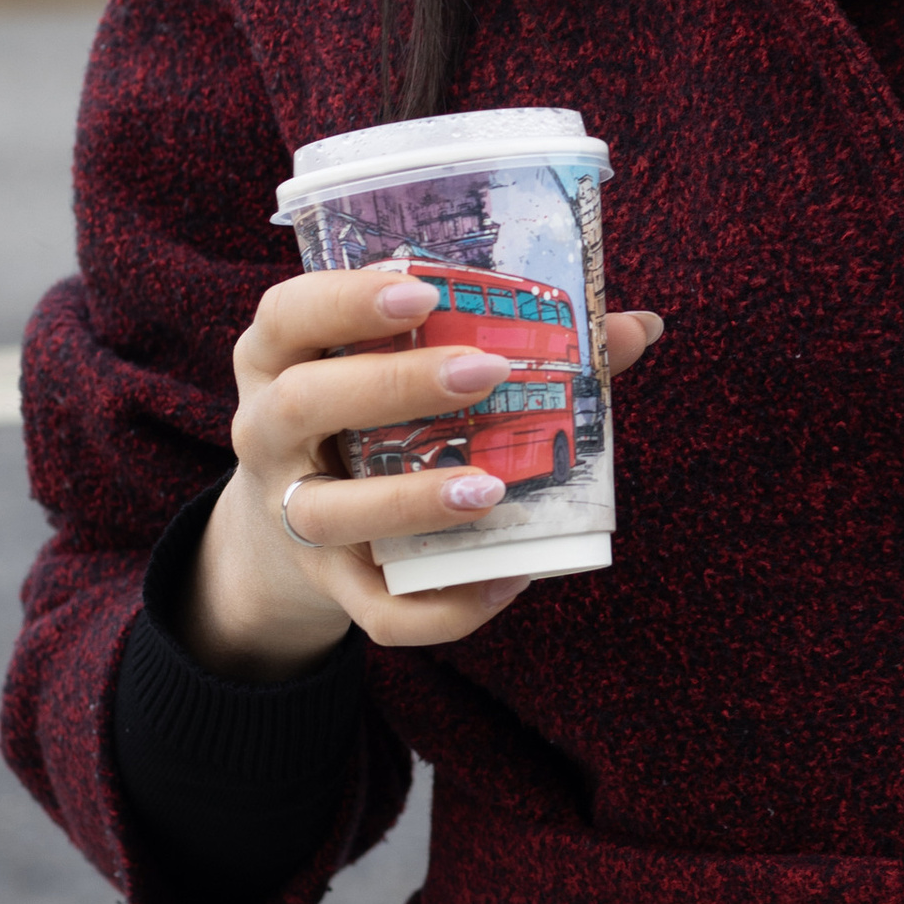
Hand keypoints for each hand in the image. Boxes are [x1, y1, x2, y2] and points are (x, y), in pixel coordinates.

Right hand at [184, 263, 661, 679]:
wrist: (286, 532)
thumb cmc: (369, 421)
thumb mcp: (403, 371)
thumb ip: (511, 343)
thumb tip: (637, 328)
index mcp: (281, 358)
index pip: (287, 315)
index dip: (344, 301)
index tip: (420, 291)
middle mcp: (266, 432)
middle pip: (303, 404)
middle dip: (393, 385)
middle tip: (485, 372)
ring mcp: (288, 514)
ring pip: (329, 513)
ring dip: (411, 502)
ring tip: (491, 490)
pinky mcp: (327, 585)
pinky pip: (376, 611)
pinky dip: (445, 606)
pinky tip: (509, 578)